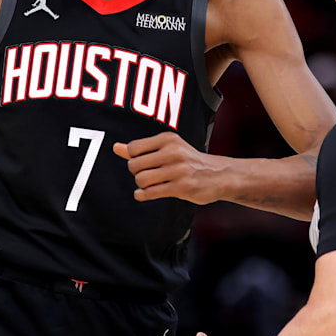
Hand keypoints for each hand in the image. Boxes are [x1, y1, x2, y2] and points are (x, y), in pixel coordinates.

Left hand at [112, 131, 226, 204]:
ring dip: (141, 186)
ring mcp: (178, 170)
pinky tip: (146, 194)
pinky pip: (150, 193)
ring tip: (150, 184)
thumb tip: (116, 147)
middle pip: (134, 165)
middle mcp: (173, 152)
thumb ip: (141, 149)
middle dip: (136, 173)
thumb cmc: (189, 161)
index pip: (133, 148)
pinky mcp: (181, 187)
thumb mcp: (168, 148)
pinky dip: (143, 195)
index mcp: (168, 139)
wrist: (219, 175)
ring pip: (141, 180)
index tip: (142, 163)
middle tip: (146, 175)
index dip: (132, 158)